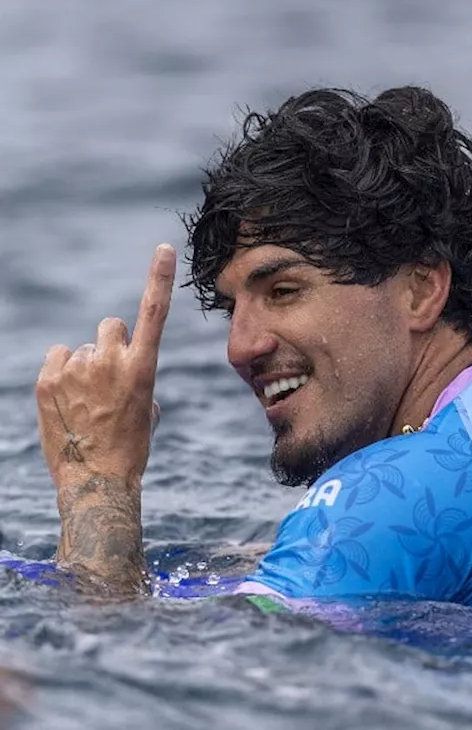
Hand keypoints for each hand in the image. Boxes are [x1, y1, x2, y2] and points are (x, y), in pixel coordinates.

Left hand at [35, 244, 175, 489]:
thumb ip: (136, 373)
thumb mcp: (148, 408)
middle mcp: (110, 361)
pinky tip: (69, 400)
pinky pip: (59, 357)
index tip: (165, 248)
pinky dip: (63, 373)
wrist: (96, 481)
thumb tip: (117, 363)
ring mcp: (76, 369)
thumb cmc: (131, 446)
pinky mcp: (49, 379)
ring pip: (83, 348)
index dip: (159, 277)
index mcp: (143, 368)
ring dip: (86, 366)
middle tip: (109, 377)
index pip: (153, 312)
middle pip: (110, 326)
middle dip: (110, 343)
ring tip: (87, 403)